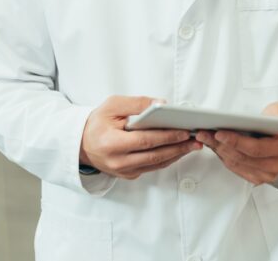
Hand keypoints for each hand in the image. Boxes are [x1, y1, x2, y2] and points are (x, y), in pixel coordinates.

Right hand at [80, 95, 201, 179]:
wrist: (81, 143)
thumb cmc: (97, 122)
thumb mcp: (112, 105)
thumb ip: (137, 103)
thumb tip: (161, 104)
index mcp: (111, 143)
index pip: (144, 140)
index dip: (166, 136)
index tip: (184, 131)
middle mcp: (117, 161)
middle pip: (154, 155)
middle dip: (178, 147)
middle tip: (196, 139)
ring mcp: (123, 171)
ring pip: (155, 164)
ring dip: (176, 154)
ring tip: (193, 144)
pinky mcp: (128, 175)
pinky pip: (151, 167)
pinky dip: (167, 159)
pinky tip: (179, 150)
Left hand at [196, 102, 277, 185]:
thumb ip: (271, 113)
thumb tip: (248, 119)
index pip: (255, 148)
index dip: (236, 141)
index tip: (219, 133)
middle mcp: (276, 165)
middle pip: (242, 158)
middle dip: (221, 145)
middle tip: (204, 133)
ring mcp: (266, 174)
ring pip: (236, 164)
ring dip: (218, 151)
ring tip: (205, 137)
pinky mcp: (256, 177)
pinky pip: (235, 168)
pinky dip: (223, 156)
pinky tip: (214, 146)